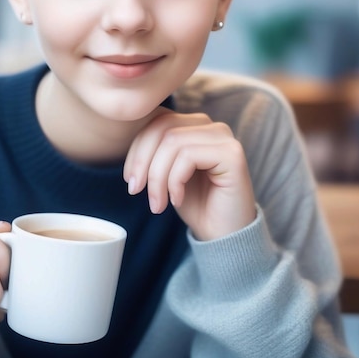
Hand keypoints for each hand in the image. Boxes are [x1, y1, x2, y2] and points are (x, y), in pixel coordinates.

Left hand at [124, 109, 255, 240]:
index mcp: (195, 125)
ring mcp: (224, 137)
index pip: (157, 121)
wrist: (222, 236)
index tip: (129, 179)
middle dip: (142, 161)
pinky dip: (174, 181)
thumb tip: (126, 134)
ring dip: (157, 176)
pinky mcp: (232, 154)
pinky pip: (188, 156)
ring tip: (157, 203)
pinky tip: (177, 200)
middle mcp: (211, 126)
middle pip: (162, 128)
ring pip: (172, 141)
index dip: (137, 148)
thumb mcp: (166, 172)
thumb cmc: (194, 204)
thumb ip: (154, 149)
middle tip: (135, 190)